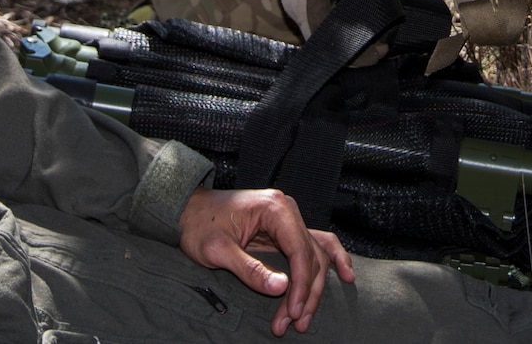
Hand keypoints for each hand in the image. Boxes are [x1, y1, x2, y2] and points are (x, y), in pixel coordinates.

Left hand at [179, 186, 354, 335]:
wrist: (186, 210)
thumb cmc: (198, 226)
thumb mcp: (217, 250)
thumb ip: (250, 269)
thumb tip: (281, 288)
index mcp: (274, 208)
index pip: (300, 251)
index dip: (300, 285)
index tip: (293, 312)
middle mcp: (287, 210)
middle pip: (311, 256)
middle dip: (305, 293)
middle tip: (294, 323)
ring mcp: (288, 218)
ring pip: (314, 256)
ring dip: (312, 287)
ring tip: (304, 318)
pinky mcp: (283, 229)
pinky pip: (314, 244)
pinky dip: (331, 258)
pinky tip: (345, 274)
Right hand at [265, 0, 370, 39]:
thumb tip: (379, 23)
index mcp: (307, 12)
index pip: (329, 47)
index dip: (355, 53)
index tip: (377, 49)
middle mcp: (293, 11)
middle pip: (321, 38)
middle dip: (347, 39)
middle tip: (374, 36)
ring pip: (314, 23)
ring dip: (335, 24)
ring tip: (360, 18)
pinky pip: (307, 8)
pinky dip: (324, 11)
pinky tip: (340, 0)